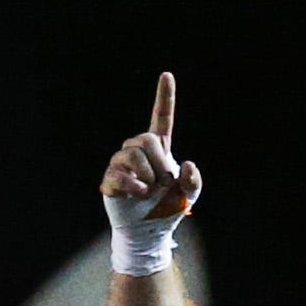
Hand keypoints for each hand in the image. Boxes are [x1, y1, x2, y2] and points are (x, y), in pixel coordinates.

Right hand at [102, 71, 201, 230]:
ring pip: (131, 153)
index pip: (161, 118)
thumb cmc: (168, 209)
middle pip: (145, 139)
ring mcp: (122, 164)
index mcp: (159, 149)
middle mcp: (138, 151)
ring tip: (149, 191)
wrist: (149, 231)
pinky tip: (139, 194)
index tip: (167, 74)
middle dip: (159, 163)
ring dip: (147, 176)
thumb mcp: (189, 195)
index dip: (164, 97)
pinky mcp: (110, 179)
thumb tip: (187, 164)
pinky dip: (134, 186)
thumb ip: (194, 180)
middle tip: (163, 183)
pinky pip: (119, 173)